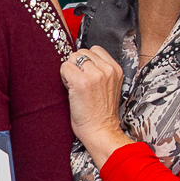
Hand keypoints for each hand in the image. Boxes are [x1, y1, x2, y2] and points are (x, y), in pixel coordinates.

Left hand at [60, 46, 133, 163]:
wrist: (101, 131)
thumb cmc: (101, 113)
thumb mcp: (109, 86)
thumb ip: (100, 71)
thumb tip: (81, 59)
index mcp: (115, 69)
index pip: (95, 49)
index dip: (86, 61)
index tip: (85, 75)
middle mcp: (107, 69)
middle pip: (81, 52)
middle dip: (76, 65)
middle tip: (78, 83)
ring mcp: (94, 75)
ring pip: (72, 58)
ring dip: (69, 71)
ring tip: (75, 87)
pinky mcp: (81, 82)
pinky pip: (64, 67)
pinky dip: (63, 77)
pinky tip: (70, 90)